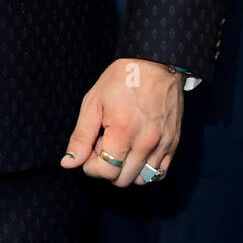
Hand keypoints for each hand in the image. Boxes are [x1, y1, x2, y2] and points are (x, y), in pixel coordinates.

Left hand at [61, 57, 183, 187]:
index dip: (92, 165)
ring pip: (141, 180)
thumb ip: (81, 136)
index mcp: (124, 131)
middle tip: (106, 143)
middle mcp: (146, 142)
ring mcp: (163, 144)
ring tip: (122, 146)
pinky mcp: (173, 143)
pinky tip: (137, 151)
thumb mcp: (94, 102)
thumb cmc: (122, 78)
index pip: (106, 171)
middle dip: (108, 167)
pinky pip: (159, 173)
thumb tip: (69, 163)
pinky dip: (145, 169)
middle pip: (122, 179)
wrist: (156, 62)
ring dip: (127, 170)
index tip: (91, 147)